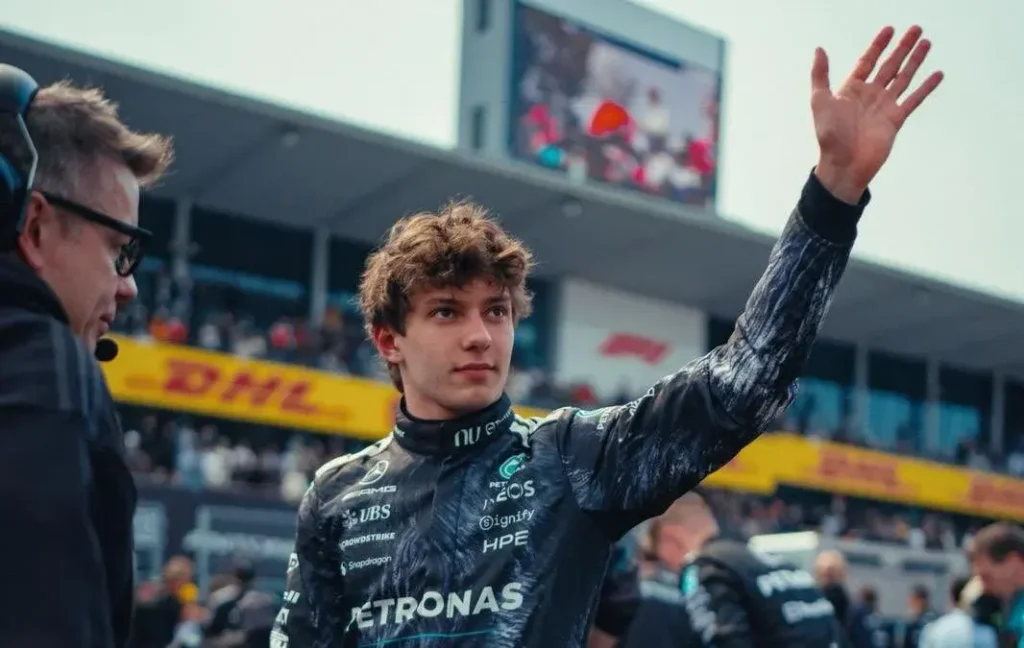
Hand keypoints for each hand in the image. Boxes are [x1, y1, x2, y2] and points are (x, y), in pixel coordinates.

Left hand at [811, 26, 943, 202]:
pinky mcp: (896, 119)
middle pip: (889, 65)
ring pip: (903, 77)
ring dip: (915, 60)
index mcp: (851, 89)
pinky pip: (914, 99)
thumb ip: (820, 75)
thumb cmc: (829, 136)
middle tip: (916, 29)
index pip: (867, 61)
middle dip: (902, 47)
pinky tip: (937, 74)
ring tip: (927, 43)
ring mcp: (884, 106)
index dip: (878, 45)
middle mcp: (869, 95)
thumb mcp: (820, 101)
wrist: (844, 164)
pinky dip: (926, 87)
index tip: (889, 29)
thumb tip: (819, 49)